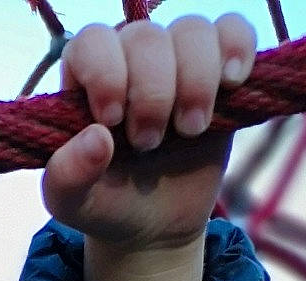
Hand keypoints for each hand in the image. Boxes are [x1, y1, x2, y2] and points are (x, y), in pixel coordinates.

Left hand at [42, 14, 255, 251]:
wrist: (153, 225)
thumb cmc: (106, 204)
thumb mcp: (72, 203)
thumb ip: (67, 176)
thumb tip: (97, 139)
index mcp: (86, 77)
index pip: (94, 42)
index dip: (106, 73)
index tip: (112, 119)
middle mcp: (130, 57)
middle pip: (147, 37)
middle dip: (153, 93)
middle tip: (148, 143)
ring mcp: (176, 59)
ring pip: (193, 31)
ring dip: (196, 82)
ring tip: (190, 130)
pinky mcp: (218, 69)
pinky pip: (235, 30)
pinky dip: (238, 49)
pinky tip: (231, 83)